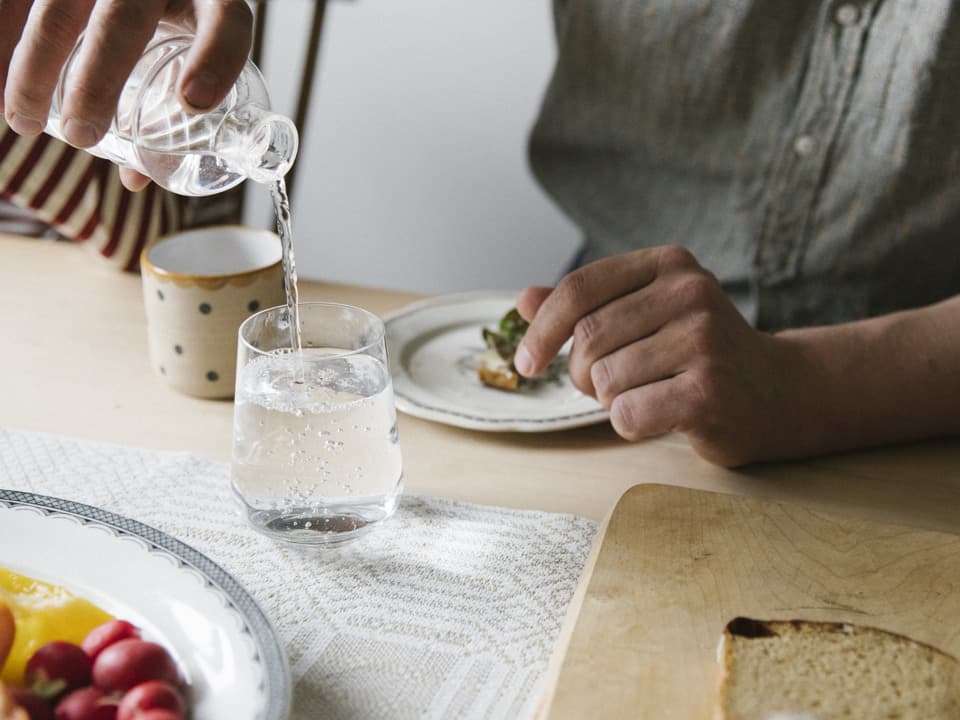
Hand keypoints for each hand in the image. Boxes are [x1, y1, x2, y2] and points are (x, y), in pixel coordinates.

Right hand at [1, 0, 253, 189]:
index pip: (225, 21)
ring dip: (35, 65)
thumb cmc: (172, 20)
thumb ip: (169, 106)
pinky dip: (2, 38)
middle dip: (99, 77)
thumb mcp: (185, 54)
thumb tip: (135, 177)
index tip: (194, 103)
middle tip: (83, 136)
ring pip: (59, 5)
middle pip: (125, 16)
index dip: (214, 59)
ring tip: (25, 123)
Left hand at [514, 246, 807, 466]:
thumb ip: (588, 306)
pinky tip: (662, 415)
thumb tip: (523, 300)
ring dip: (612, 401)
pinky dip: (630, 425)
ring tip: (648, 394)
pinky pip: (628, 414)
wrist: (780, 392)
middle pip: (587, 339)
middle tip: (611, 385)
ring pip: (606, 381)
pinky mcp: (709, 391)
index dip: (542, 329)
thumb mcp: (648, 314)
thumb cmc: (700, 353)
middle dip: (584, 374)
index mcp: (668, 265)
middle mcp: (689, 293)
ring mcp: (704, 341)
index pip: (578, 289)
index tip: (526, 362)